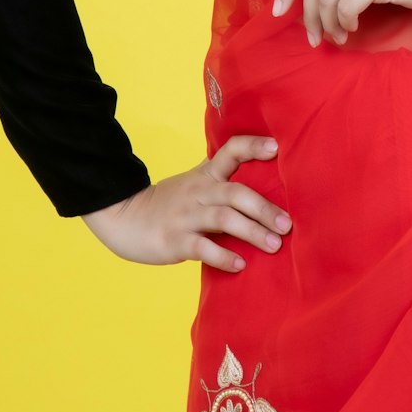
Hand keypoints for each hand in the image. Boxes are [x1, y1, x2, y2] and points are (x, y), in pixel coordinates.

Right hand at [79, 135, 291, 270]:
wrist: (124, 217)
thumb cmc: (170, 202)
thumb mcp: (195, 183)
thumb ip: (222, 181)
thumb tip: (264, 184)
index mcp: (205, 173)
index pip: (230, 150)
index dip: (253, 146)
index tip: (277, 148)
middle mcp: (198, 190)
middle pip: (235, 192)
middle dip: (264, 208)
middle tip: (287, 224)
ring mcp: (186, 215)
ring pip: (224, 219)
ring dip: (252, 232)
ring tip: (274, 245)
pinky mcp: (175, 240)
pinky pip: (203, 247)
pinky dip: (223, 256)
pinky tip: (240, 265)